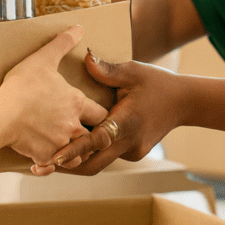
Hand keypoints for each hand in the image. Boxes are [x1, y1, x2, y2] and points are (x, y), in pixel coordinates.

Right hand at [0, 26, 108, 165]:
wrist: (2, 116)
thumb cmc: (22, 87)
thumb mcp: (43, 59)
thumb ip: (62, 43)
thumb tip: (79, 28)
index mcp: (77, 103)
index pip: (101, 112)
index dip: (100, 114)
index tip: (96, 114)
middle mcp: (74, 126)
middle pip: (94, 137)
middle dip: (91, 137)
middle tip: (85, 135)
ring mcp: (60, 144)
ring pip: (77, 155)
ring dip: (73, 153)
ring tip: (65, 148)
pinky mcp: (44, 157)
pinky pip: (52, 166)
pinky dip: (49, 166)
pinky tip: (42, 162)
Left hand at [32, 51, 185, 175]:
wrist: (184, 103)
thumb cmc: (158, 84)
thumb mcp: (133, 72)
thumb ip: (107, 70)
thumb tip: (86, 58)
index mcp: (127, 123)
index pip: (96, 141)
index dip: (73, 150)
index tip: (52, 159)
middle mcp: (129, 143)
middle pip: (92, 164)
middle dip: (66, 167)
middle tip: (39, 166)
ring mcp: (132, 152)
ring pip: (99, 163)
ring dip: (77, 161)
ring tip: (50, 160)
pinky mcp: (133, 153)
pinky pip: (108, 156)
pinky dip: (93, 153)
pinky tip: (76, 146)